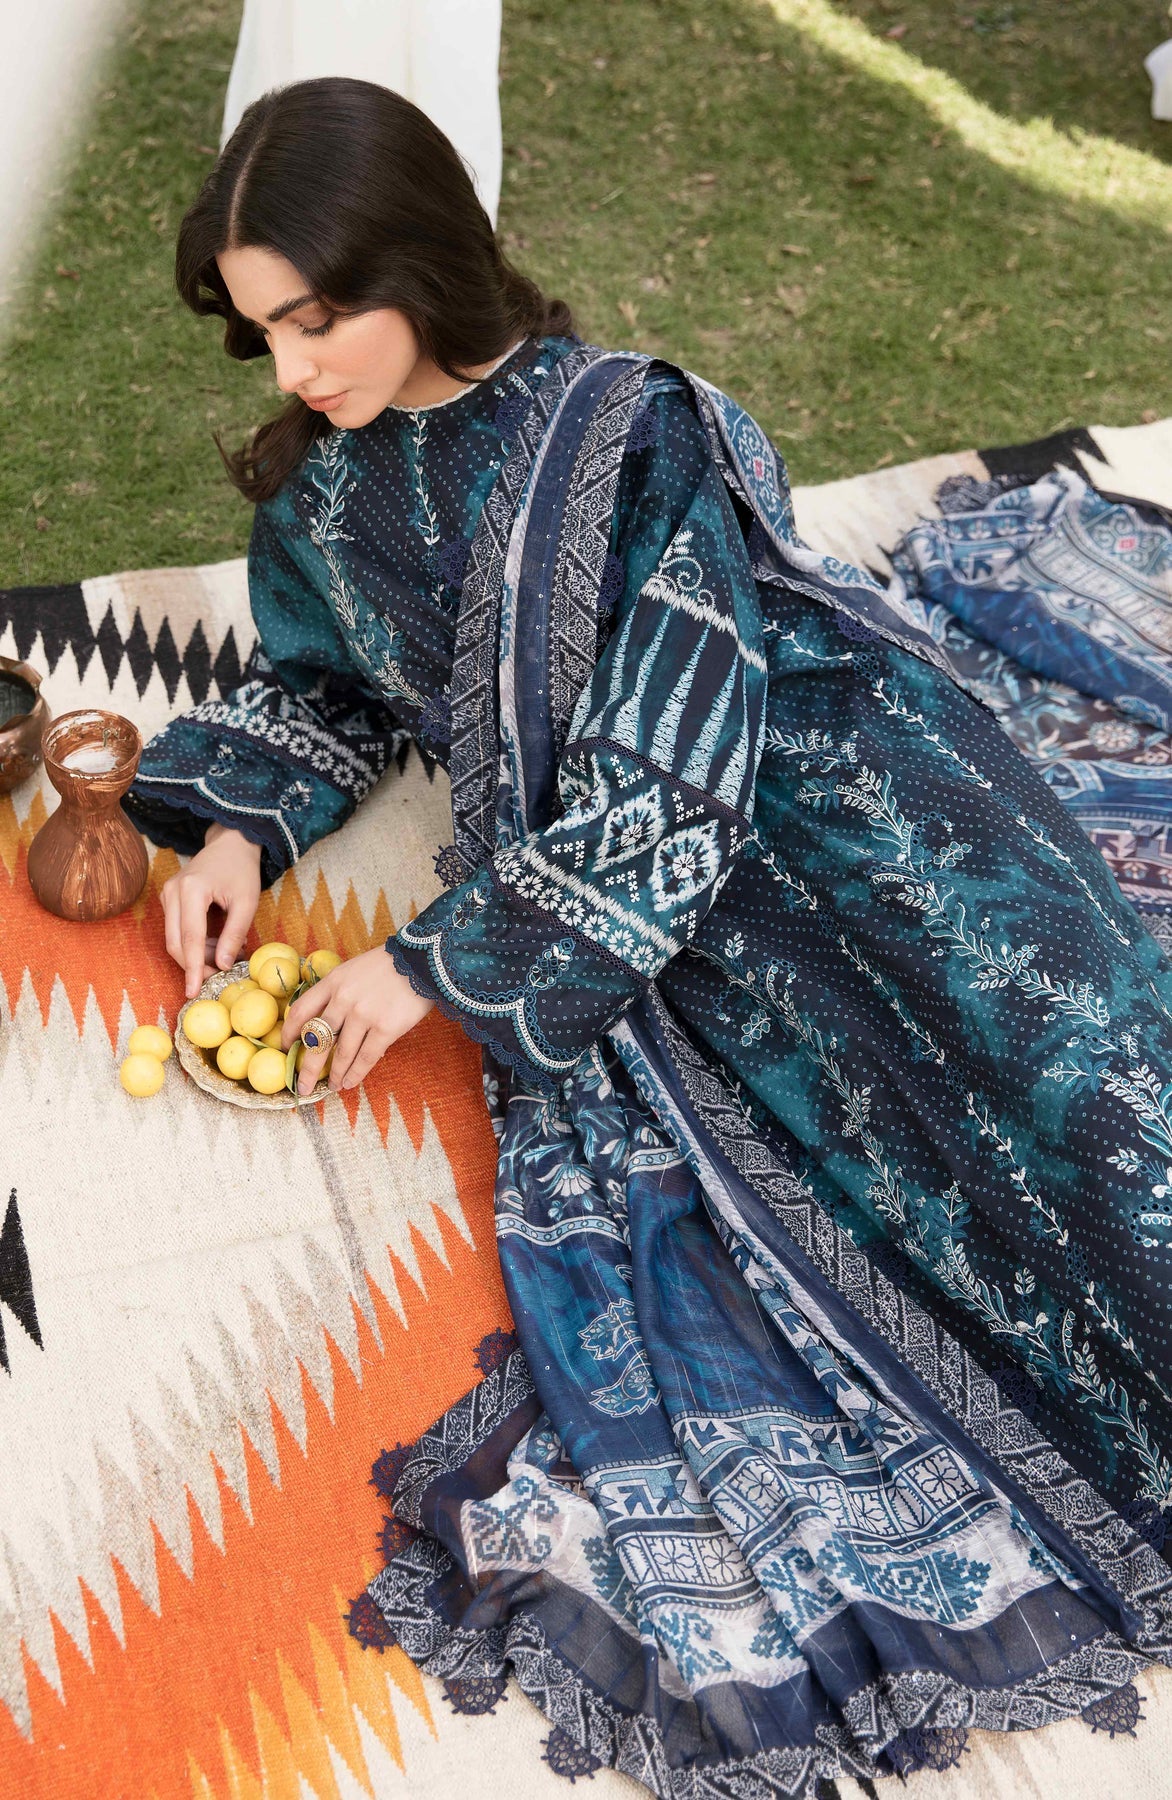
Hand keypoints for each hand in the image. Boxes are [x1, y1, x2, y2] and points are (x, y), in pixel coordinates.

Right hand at [160, 822, 262, 998]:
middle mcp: (173, 891)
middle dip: (193, 965)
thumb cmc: (242, 870)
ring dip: (195, 955)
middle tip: (217, 978)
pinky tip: (214, 944)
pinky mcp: (169, 898)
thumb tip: (224, 965)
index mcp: (192, 889)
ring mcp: (167, 894)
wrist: (231, 843)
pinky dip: (193, 943)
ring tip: (223, 956)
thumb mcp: (247, 902)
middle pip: (175, 942)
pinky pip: (176, 930)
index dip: (193, 968)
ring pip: (173, 939)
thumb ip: (235, 934)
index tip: (194, 991)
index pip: (189, 938)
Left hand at [282, 946, 434, 1094]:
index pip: (301, 1011)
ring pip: (342, 1054)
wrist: (423, 961)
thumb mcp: (354, 970)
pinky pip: (366, 1057)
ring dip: (335, 1074)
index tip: (287, 1047)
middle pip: (316, 1040)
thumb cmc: (389, 965)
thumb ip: (339, 993)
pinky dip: (356, 1074)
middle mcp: (343, 999)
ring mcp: (364, 1015)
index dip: (290, 1033)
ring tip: (333, 1086)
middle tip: (303, 1086)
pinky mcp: (386, 1028)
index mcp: (333, 982)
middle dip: (307, 1068)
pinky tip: (350, 1083)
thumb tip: (328, 1025)